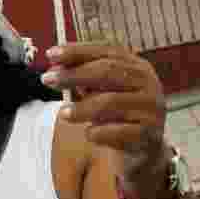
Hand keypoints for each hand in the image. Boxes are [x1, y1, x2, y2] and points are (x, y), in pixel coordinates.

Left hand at [42, 43, 170, 191]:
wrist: (146, 147)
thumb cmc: (119, 113)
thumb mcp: (102, 92)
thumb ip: (83, 79)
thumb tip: (55, 70)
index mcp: (136, 66)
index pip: (106, 52)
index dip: (77, 51)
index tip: (51, 54)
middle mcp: (148, 82)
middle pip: (107, 72)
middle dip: (73, 75)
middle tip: (48, 79)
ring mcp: (151, 107)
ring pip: (111, 102)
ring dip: (82, 107)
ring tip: (63, 113)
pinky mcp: (150, 133)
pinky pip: (119, 131)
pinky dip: (100, 132)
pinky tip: (89, 134)